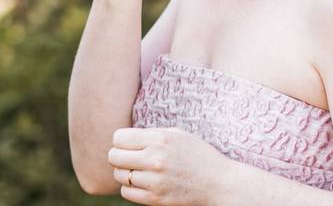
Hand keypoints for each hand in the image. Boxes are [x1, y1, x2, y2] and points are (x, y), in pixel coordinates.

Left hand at [108, 127, 227, 205]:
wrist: (218, 183)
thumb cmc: (197, 154)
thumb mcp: (177, 134)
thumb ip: (151, 133)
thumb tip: (123, 138)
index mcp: (159, 139)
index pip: (119, 138)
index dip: (121, 140)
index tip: (129, 143)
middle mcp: (155, 159)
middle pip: (114, 157)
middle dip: (119, 156)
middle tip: (130, 157)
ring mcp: (154, 181)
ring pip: (119, 176)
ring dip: (125, 172)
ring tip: (139, 170)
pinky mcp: (155, 199)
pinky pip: (126, 193)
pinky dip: (130, 188)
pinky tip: (143, 182)